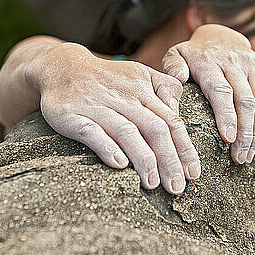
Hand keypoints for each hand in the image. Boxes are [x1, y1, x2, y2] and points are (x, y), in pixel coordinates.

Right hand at [24, 43, 199, 194]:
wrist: (61, 66)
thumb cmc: (106, 78)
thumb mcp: (139, 73)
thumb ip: (164, 87)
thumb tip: (179, 111)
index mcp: (143, 90)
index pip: (171, 121)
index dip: (184, 149)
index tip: (193, 173)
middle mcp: (124, 98)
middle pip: (154, 129)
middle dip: (169, 160)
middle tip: (177, 188)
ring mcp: (99, 106)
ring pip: (127, 132)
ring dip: (143, 159)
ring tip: (152, 184)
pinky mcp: (74, 115)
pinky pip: (93, 131)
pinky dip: (107, 147)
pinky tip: (119, 165)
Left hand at [162, 24, 254, 163]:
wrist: (219, 36)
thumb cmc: (191, 56)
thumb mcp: (175, 56)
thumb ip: (172, 67)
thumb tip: (177, 78)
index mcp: (207, 61)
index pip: (220, 90)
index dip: (226, 115)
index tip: (228, 138)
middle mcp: (232, 61)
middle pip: (244, 100)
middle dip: (244, 132)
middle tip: (238, 157)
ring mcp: (251, 64)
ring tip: (246, 156)